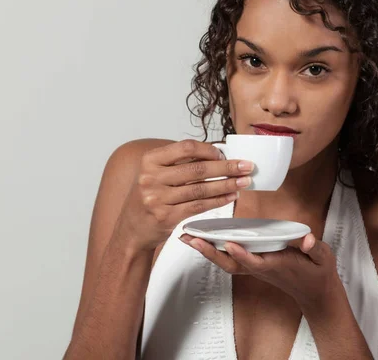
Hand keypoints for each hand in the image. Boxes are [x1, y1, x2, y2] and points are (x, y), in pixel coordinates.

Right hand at [116, 139, 253, 251]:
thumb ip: (179, 163)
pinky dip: (218, 200)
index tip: (225, 154)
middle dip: (227, 167)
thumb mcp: (155, 173)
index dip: (209, 150)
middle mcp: (151, 178)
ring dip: (227, 185)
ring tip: (244, 182)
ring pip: (201, 189)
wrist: (131, 229)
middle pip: (197, 169)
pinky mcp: (166, 217)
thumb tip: (217, 154)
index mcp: (150, 160)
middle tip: (246, 166)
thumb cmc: (149, 197)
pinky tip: (231, 196)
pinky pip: (199, 206)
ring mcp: (158, 198)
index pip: (186, 148)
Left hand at [179, 232, 339, 309]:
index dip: (242, 254)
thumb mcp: (322, 259)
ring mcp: (255, 268)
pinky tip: (203, 241)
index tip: (230, 243)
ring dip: (207, 251)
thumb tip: (307, 240)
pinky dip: (214, 251)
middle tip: (192, 239)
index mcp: (276, 265)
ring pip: (226, 262)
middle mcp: (261, 267)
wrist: (314, 293)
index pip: (256, 261)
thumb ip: (315, 248)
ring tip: (188, 238)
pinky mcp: (253, 265)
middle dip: (211, 252)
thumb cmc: (316, 273)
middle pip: (231, 263)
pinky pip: (229, 260)